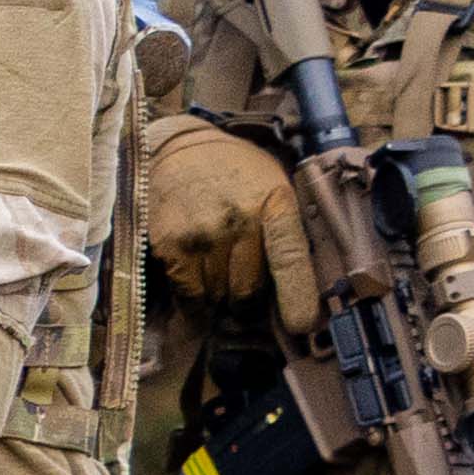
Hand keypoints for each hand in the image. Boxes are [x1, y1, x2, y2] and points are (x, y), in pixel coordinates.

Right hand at [143, 114, 297, 305]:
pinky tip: (196, 285)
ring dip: (218, 296)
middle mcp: (239, 220)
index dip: (297, 296)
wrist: (178, 149)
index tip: (301, 326)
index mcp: (275, 203)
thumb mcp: (274, 186)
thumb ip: (286, 230)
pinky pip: (188, 295)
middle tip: (243, 292)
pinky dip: (193, 301)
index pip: (289, 257)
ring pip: (217, 296)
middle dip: (247, 301)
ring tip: (216, 274)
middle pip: (248, 290)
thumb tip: (302, 292)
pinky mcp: (170, 246)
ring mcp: (202, 235)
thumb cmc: (236, 174)